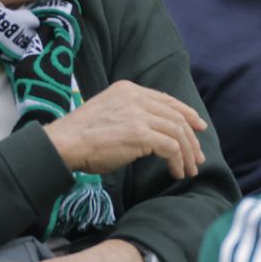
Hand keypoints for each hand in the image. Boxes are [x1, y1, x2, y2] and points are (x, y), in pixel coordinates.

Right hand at [43, 81, 207, 178]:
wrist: (62, 144)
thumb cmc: (81, 136)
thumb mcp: (109, 113)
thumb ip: (132, 114)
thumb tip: (157, 132)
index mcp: (128, 90)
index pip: (166, 100)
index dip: (186, 114)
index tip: (198, 127)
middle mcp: (136, 98)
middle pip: (176, 116)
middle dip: (191, 138)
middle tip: (198, 156)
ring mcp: (139, 115)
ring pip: (177, 132)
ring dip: (187, 153)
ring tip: (189, 169)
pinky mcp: (140, 134)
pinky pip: (170, 147)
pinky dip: (178, 160)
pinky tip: (176, 172)